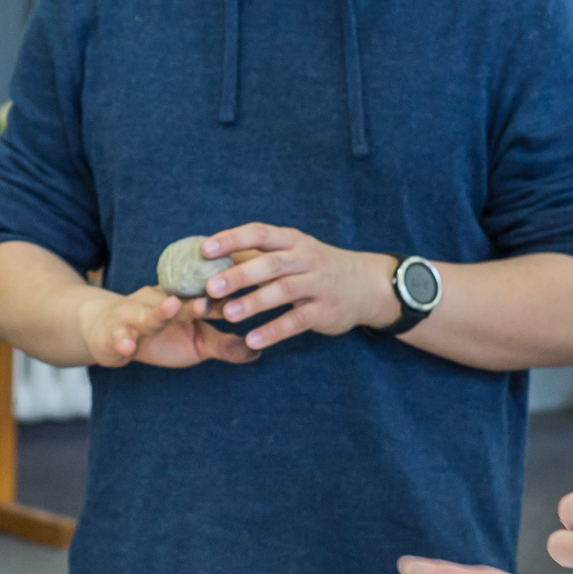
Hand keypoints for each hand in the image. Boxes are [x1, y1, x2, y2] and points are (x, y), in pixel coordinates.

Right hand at [75, 285, 258, 370]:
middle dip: (192, 303)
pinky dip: (121, 340)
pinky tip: (127, 346)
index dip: (222, 300)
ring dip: (160, 312)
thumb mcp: (195, 342)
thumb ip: (223, 346)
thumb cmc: (160, 336)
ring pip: (147, 314)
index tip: (241, 299)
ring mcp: (133, 315)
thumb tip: (258, 352)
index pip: (205, 299)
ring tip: (172, 307)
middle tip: (208, 302)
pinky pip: (117, 336)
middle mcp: (158, 302)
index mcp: (183, 302)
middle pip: (177, 302)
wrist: (106, 332)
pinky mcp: (112, 331)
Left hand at [198, 224, 398, 349]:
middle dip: (238, 275)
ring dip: (253, 303)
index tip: (205, 250)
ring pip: (282, 292)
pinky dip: (273, 331)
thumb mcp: (294, 253)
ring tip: (226, 314)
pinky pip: (296, 321)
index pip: (259, 234)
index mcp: (292, 241)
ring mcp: (317, 285)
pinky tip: (252, 339)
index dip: (232, 240)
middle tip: (210, 287)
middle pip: (270, 264)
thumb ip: (258, 256)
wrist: (367, 285)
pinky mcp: (325, 311)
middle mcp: (306, 259)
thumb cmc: (316, 267)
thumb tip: (210, 259)